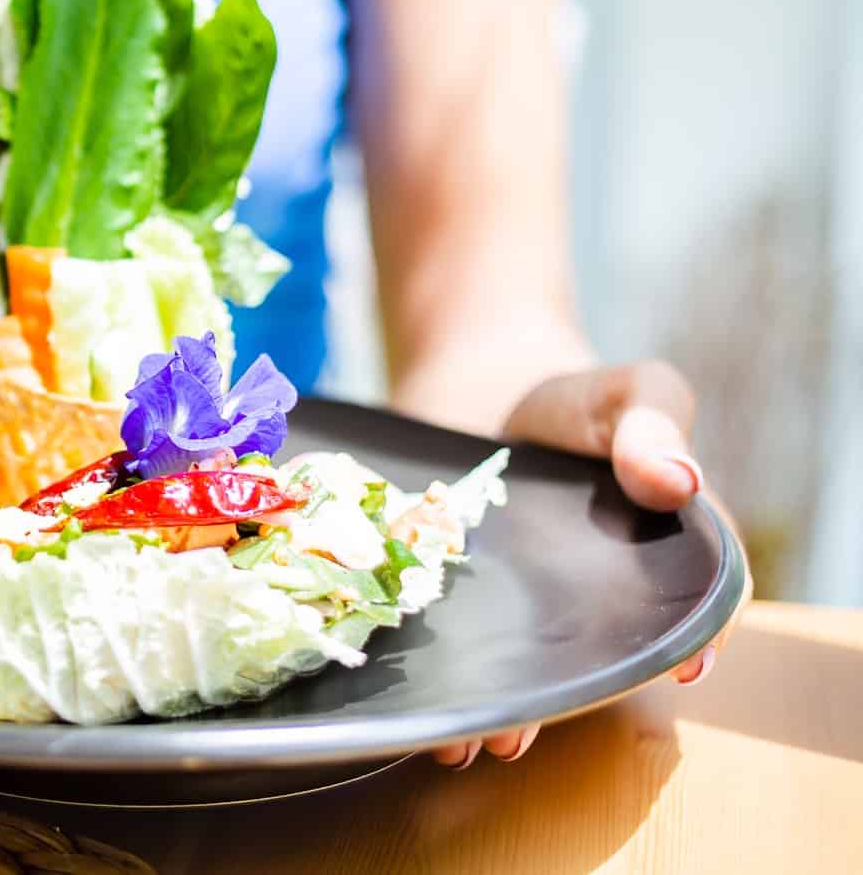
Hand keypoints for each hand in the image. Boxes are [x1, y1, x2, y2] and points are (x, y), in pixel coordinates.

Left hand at [428, 360, 747, 767]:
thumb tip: (681, 479)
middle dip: (580, 697)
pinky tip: (432, 714)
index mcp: (670, 555)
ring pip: (536, 674)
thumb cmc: (575, 399)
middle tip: (559, 719)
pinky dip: (455, 685)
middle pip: (605, 660)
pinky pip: (472, 654)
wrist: (479, 391)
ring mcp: (540, 610)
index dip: (698, 639)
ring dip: (512, 712)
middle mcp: (608, 600)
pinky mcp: (476, 607)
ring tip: (482, 739)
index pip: (700, 608)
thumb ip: (655, 425)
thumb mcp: (628, 394)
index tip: (686, 666)